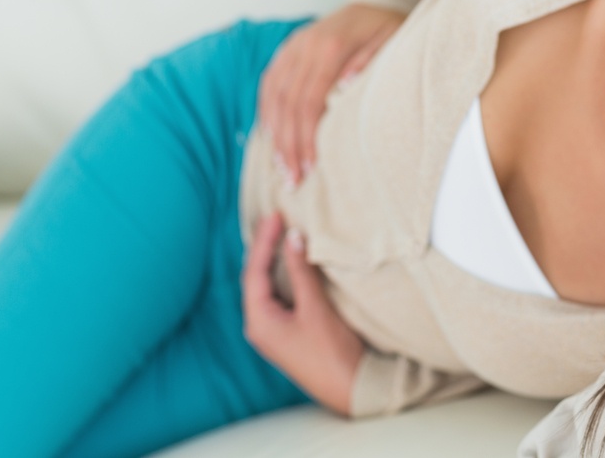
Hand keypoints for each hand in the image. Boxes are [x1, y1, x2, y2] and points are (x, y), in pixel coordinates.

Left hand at [242, 214, 364, 415]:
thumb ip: (301, 272)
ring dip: (273, 259)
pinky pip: (280, 294)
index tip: (275, 215)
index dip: (263, 241)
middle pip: (256, 278)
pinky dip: (284, 274)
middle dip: (264, 247)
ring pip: (267, 286)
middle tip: (275, 218)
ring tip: (281, 232)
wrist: (350, 389)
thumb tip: (293, 237)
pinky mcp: (288, 331)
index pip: (254, 272)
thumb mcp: (315, 308)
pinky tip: (292, 261)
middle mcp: (260, 325)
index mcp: (259, 321)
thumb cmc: (331, 352)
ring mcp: (273, 330)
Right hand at [258, 2, 405, 185]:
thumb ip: (369, 63)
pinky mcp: (287, 50)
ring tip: (282, 167)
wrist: (376, 1)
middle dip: (289, 145)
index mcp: (330, 46)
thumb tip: (345, 89)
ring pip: (274, 96)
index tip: (310, 166)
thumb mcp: (392, 42)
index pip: (309, 101)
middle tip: (293, 179)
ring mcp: (293, 46)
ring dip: (276, 135)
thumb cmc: (389, 29)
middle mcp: (305, 45)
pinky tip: (272, 138)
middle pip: (288, 104)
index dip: (306, 137)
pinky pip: (269, 83)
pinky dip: (267, 112)